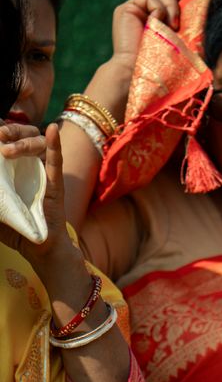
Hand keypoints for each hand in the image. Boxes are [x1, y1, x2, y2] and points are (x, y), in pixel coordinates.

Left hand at [0, 122, 74, 270]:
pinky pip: (56, 162)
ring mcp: (43, 175)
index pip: (7, 145)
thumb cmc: (17, 232)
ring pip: (35, 146)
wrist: (40, 251)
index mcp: (13, 171)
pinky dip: (55, 145)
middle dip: (7, 131)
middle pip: (20, 139)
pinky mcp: (56, 185)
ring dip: (21, 138)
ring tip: (4, 134)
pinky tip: (54, 129)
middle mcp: (28, 169)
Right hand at [110, 0, 190, 70]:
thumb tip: (208, 12)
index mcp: (158, 18)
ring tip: (175, 26)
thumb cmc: (166, 67)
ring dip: (171, 6)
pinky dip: (160, 8)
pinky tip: (161, 24)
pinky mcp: (127, 9)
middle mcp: (145, 11)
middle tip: (190, 7)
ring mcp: (135, 9)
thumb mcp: (183, 42)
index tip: (198, 3)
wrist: (144, 74)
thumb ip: (189, 26)